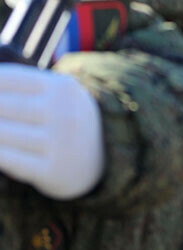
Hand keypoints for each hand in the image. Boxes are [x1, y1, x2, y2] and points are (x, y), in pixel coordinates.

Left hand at [0, 65, 103, 198]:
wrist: (104, 158)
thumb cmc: (66, 121)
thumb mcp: (58, 96)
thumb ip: (23, 88)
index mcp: (63, 88)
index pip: (11, 78)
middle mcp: (64, 113)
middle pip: (3, 106)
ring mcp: (59, 143)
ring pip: (2, 134)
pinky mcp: (51, 170)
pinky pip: (7, 160)